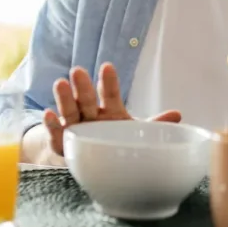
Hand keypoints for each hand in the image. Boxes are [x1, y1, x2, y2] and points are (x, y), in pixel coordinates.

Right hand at [41, 62, 181, 156]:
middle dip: (82, 86)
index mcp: (111, 110)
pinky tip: (48, 113)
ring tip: (60, 83)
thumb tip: (178, 114)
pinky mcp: (62, 141)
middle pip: (87, 99)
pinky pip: (56, 133)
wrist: (93, 160)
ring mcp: (75, 126)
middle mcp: (91, 115)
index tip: (107, 66)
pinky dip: (51, 124)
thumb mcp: (136, 133)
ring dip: (64, 98)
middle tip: (78, 70)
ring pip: (69, 111)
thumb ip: (155, 125)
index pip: (110, 93)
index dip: (109, 81)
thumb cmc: (117, 141)